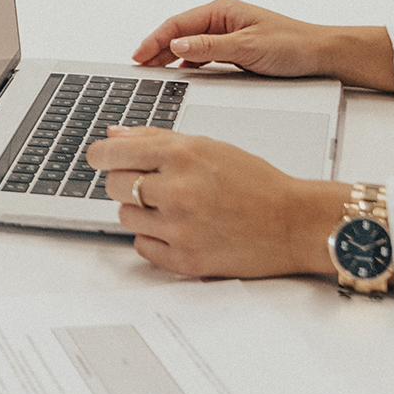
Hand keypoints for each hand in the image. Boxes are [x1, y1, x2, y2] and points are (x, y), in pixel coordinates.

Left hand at [86, 128, 351, 280]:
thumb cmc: (257, 183)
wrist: (294, 222)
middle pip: (113, 186)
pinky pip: (142, 247)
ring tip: (173, 207)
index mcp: (182, 154)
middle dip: (126, 183)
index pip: (111, 153)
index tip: (99, 158)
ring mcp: (180, 228)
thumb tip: (114, 134)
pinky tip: (178, 229)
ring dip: (141, 212)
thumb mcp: (208, 146)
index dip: (100, 156)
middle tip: (152, 184)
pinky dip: (154, 239)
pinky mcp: (185, 259)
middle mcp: (177, 189)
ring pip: (125, 217)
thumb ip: (156, 138)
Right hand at [132, 0, 393, 91]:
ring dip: (170, 55)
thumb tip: (177, 47)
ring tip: (152, 70)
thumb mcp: (247, 48)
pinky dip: (188, 62)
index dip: (154, 40)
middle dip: (157, 48)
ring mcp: (227, 31)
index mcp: (222, 10)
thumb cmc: (292, 45)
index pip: (177, 24)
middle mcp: (222, 17)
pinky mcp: (234, 46)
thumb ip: (209, 48)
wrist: (321, 54)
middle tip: (138, 66)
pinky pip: (203, 52)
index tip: (139, 56)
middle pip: (179, 32)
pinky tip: (179, 72)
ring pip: (189, 43)